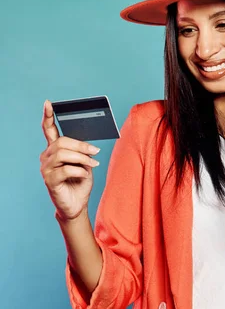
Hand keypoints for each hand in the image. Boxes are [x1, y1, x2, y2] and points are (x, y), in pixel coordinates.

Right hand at [39, 100, 100, 221]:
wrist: (77, 205)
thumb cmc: (79, 183)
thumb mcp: (85, 164)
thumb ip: (83, 153)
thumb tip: (90, 147)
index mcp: (54, 150)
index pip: (49, 130)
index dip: (48, 116)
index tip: (49, 104)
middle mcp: (47, 157)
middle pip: (61, 142)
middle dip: (81, 145)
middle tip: (95, 151)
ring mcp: (46, 168)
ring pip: (63, 154)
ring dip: (81, 158)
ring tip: (92, 164)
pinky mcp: (50, 180)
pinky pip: (65, 169)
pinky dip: (79, 170)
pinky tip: (84, 174)